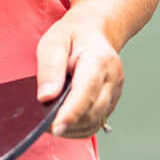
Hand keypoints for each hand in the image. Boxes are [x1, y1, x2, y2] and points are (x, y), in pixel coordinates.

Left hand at [36, 9, 123, 137]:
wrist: (93, 31)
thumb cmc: (72, 36)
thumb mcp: (53, 42)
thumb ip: (50, 68)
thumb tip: (46, 97)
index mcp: (99, 60)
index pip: (86, 92)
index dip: (71, 113)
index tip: (54, 128)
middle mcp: (113, 78)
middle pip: (92, 111)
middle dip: (69, 123)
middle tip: (44, 126)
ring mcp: (115, 91)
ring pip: (96, 120)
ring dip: (74, 128)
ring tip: (51, 124)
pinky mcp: (112, 101)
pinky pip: (97, 121)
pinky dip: (80, 127)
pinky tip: (64, 123)